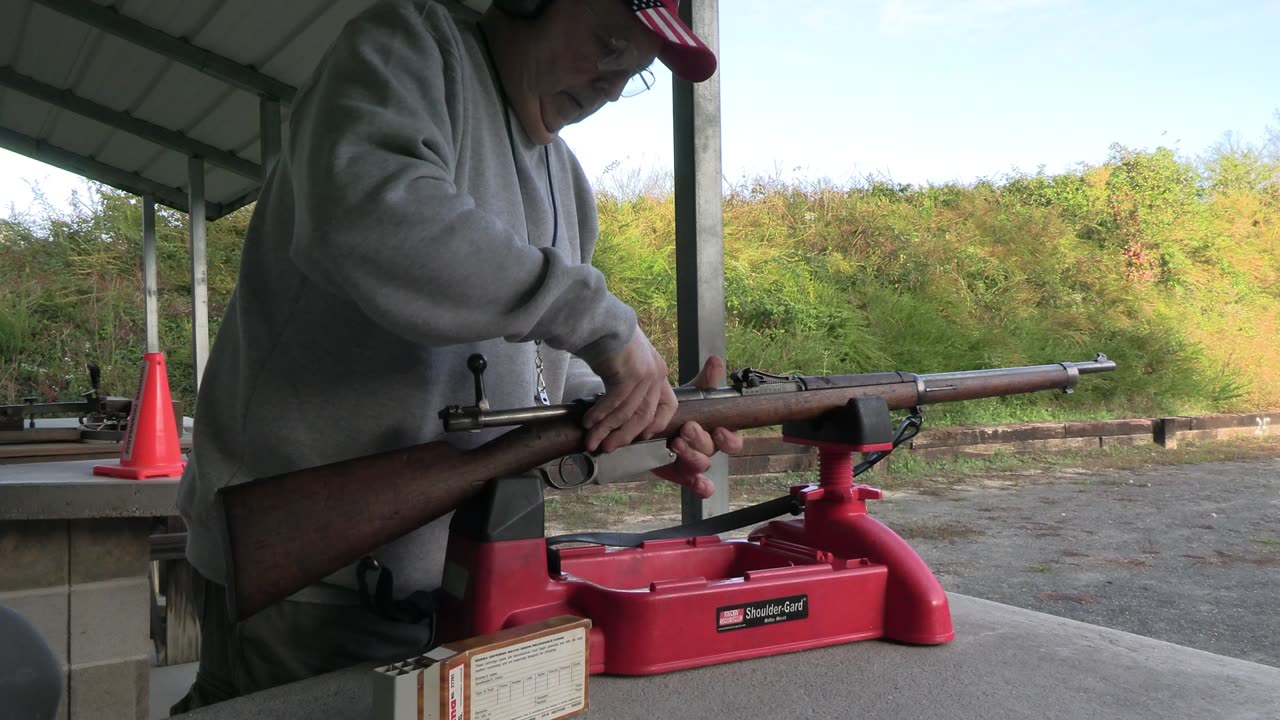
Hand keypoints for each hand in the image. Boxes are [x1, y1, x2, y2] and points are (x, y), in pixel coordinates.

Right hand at [583, 327, 677, 453]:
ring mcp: (645, 375)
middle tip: (607, 447)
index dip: (656, 425)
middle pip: (645, 416)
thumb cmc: (609, 342)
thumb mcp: (628, 364)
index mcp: (659, 373)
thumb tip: (617, 412)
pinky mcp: (629, 375)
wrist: (600, 322)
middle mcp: (656, 375)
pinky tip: (588, 421)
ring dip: (607, 429)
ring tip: (591, 439)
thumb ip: (630, 385)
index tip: (641, 437)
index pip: (669, 406)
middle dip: (624, 435)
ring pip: (627, 413)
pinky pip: (614, 403)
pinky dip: (600, 415)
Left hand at [652, 356, 743, 498]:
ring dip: (692, 457)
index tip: (719, 430)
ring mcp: (694, 462)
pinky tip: (702, 487)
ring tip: (676, 444)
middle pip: (712, 451)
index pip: (733, 440)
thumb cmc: (681, 409)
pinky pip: (695, 485)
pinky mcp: (680, 473)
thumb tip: (716, 361)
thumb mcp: (692, 394)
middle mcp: (708, 448)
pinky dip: (701, 487)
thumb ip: (705, 381)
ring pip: (701, 466)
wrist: (654, 421)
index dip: (729, 438)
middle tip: (687, 429)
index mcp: (717, 431)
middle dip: (700, 442)